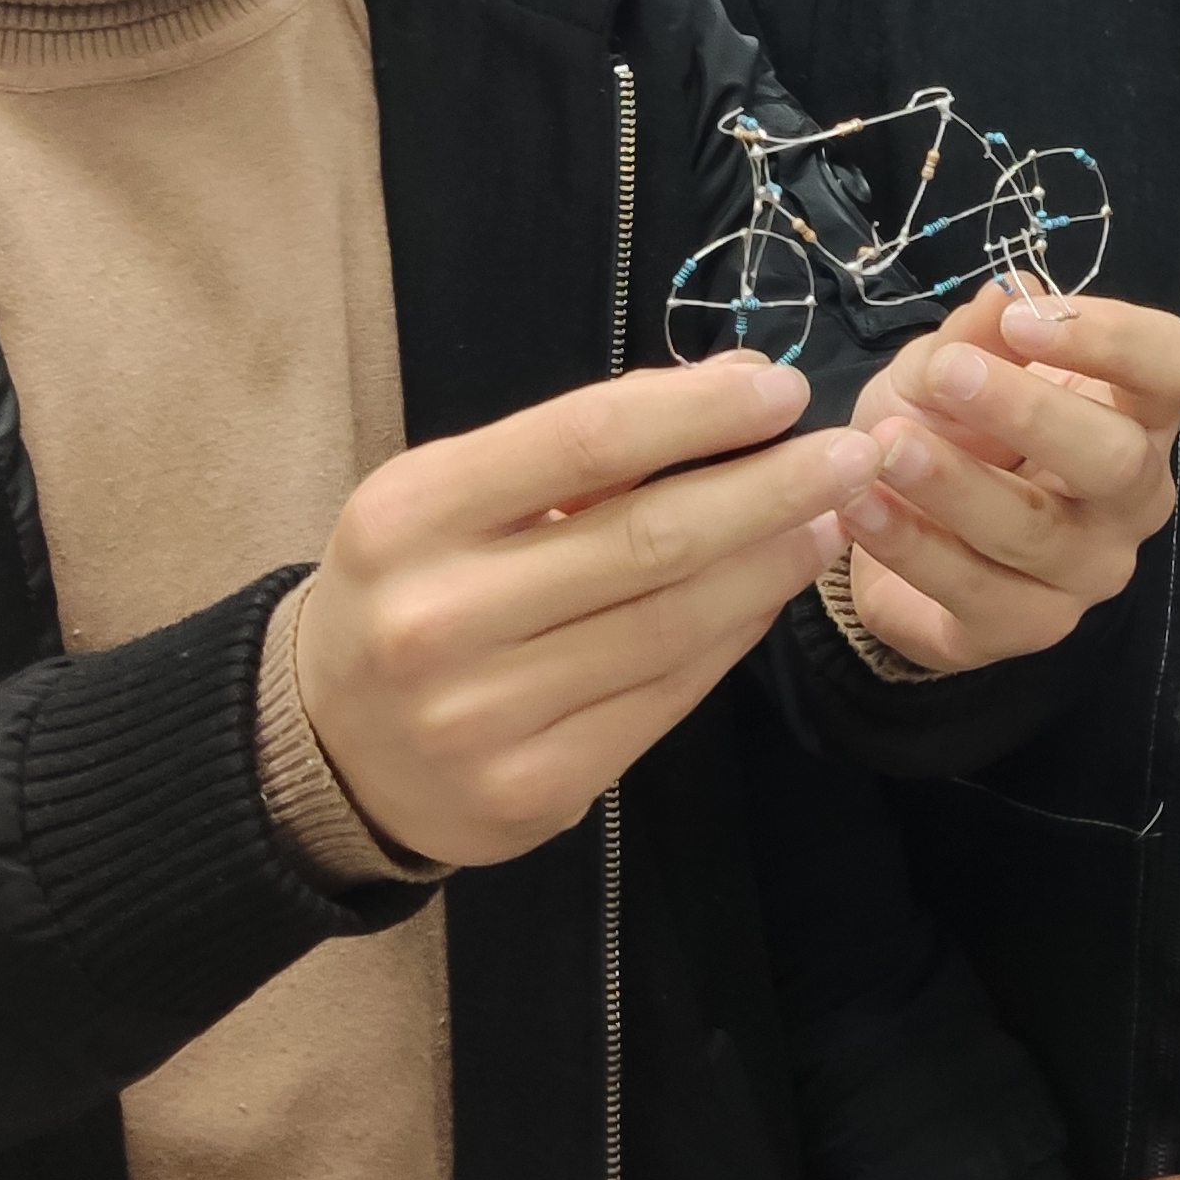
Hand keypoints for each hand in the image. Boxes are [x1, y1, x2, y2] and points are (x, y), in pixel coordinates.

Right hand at [299, 355, 875, 864]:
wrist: (327, 745)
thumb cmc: (413, 586)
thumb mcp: (450, 496)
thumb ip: (574, 449)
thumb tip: (734, 391)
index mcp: (409, 515)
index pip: (583, 441)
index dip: (698, 412)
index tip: (784, 388)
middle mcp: (438, 617)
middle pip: (647, 539)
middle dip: (771, 489)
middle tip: (853, 455)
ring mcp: (483, 716)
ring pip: (671, 626)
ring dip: (771, 566)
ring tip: (829, 521)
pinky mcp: (531, 790)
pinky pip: (665, 700)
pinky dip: (733, 638)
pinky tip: (772, 594)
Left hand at [839, 283, 1179, 671]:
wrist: (892, 528)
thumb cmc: (947, 427)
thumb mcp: (947, 367)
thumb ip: (975, 336)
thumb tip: (1004, 295)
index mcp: (1136, 415)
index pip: (1174, 368)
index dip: (1113, 338)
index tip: (1023, 318)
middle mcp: (1132, 498)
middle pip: (1118, 460)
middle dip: (1030, 412)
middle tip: (948, 374)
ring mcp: (1087, 572)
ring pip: (1038, 532)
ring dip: (956, 483)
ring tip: (883, 446)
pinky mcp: (1027, 628)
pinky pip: (974, 592)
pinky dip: (911, 545)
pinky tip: (859, 506)